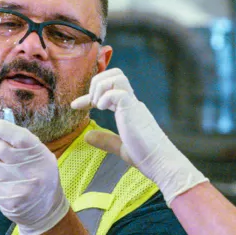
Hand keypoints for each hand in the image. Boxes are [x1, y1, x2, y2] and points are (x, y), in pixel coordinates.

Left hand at [0, 118, 70, 234]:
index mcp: (41, 157)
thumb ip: (22, 143)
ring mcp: (18, 186)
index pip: (18, 137)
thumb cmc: (41, 178)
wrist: (45, 210)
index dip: (0, 127)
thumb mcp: (41, 157)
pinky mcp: (7, 198)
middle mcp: (31, 171)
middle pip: (0, 149)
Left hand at [73, 69, 206, 202]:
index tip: (75, 106)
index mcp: (129, 109)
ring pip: (117, 76)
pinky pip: (117, 91)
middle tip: (91, 102)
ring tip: (97, 104)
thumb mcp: (120, 147)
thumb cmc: (145, 156)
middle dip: (96, 82)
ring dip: (100, 86)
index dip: (89, 95)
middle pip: (115, 73)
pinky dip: (105, 97)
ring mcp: (133, 103)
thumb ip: (105, 140)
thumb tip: (87, 136)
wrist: (160, 160)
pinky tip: (102, 109)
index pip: (108, 91)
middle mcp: (131, 102)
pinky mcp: (133, 108)